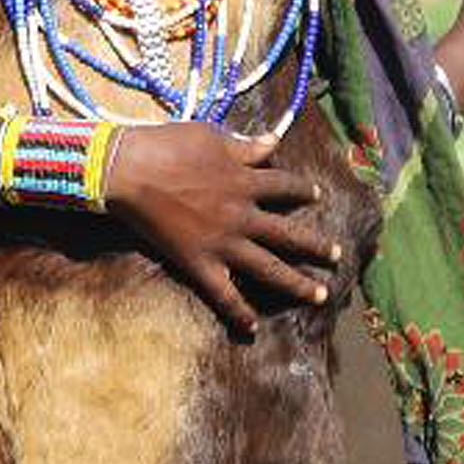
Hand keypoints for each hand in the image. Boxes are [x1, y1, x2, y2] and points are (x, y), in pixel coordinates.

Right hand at [102, 123, 338, 337]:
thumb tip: (274, 142)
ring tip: (318, 295)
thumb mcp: (210, 136)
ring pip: (269, 268)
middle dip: (316, 246)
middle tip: (337, 256)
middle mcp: (243, 215)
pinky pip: (223, 293)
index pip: (286, 186)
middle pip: (289, 234)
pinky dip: (238, 312)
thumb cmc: (165, 146)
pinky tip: (251, 328)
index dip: (303, 190)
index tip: (314, 194)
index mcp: (247, 181)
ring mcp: (223, 242)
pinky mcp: (198, 262)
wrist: (126, 170)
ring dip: (296, 284)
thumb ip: (245, 145)